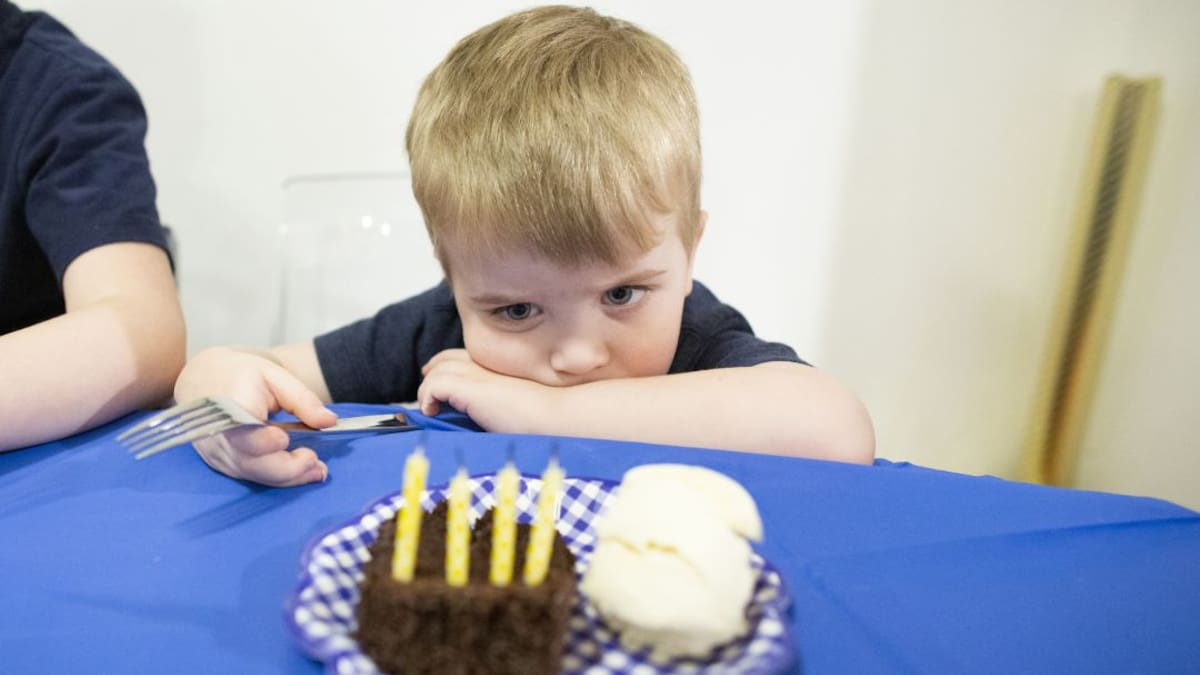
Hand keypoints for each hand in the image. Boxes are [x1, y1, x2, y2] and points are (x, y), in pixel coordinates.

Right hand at [174, 347, 335, 486]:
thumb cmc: (240, 374)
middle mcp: (217, 436)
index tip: (284, 439)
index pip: (242, 434)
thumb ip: (302, 399)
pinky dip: (279, 477)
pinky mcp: (223, 464)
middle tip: (316, 462)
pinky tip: (301, 471)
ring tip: (317, 469)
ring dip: (289, 477)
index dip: (263, 442)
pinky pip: (253, 476)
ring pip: (255, 475)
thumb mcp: (275, 376)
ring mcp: (218, 454)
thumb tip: (330, 422)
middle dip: (288, 468)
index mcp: (227, 407)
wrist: (202, 380)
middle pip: (252, 463)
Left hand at [417, 349, 550, 432]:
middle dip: (432, 371)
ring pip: (437, 370)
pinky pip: (434, 384)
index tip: (438, 378)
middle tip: (426, 392)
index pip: (462, 357)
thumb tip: (482, 419)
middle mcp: (484, 366)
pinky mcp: (468, 386)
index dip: (446, 365)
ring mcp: (476, 374)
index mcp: (496, 368)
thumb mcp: (515, 405)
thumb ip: (496, 403)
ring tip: (429, 408)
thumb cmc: (540, 419)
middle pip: (445, 359)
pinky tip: (432, 411)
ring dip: (427, 389)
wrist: (551, 417)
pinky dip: (427, 397)